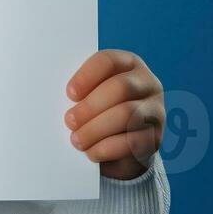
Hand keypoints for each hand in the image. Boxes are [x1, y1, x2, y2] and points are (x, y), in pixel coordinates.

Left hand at [64, 49, 164, 179]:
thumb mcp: (90, 96)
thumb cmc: (98, 112)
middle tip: (69, 121)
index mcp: (128, 64)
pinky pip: (133, 141)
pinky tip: (91, 152)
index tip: (69, 94)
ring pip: (126, 114)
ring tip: (76, 140)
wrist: (121, 147)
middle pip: (120, 87)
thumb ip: (81, 91)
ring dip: (95, 129)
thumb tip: (56, 97)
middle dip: (90, 106)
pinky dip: (107, 148)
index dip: (87, 76)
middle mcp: (148, 83)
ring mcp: (156, 110)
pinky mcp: (156, 137)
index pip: (108, 61)